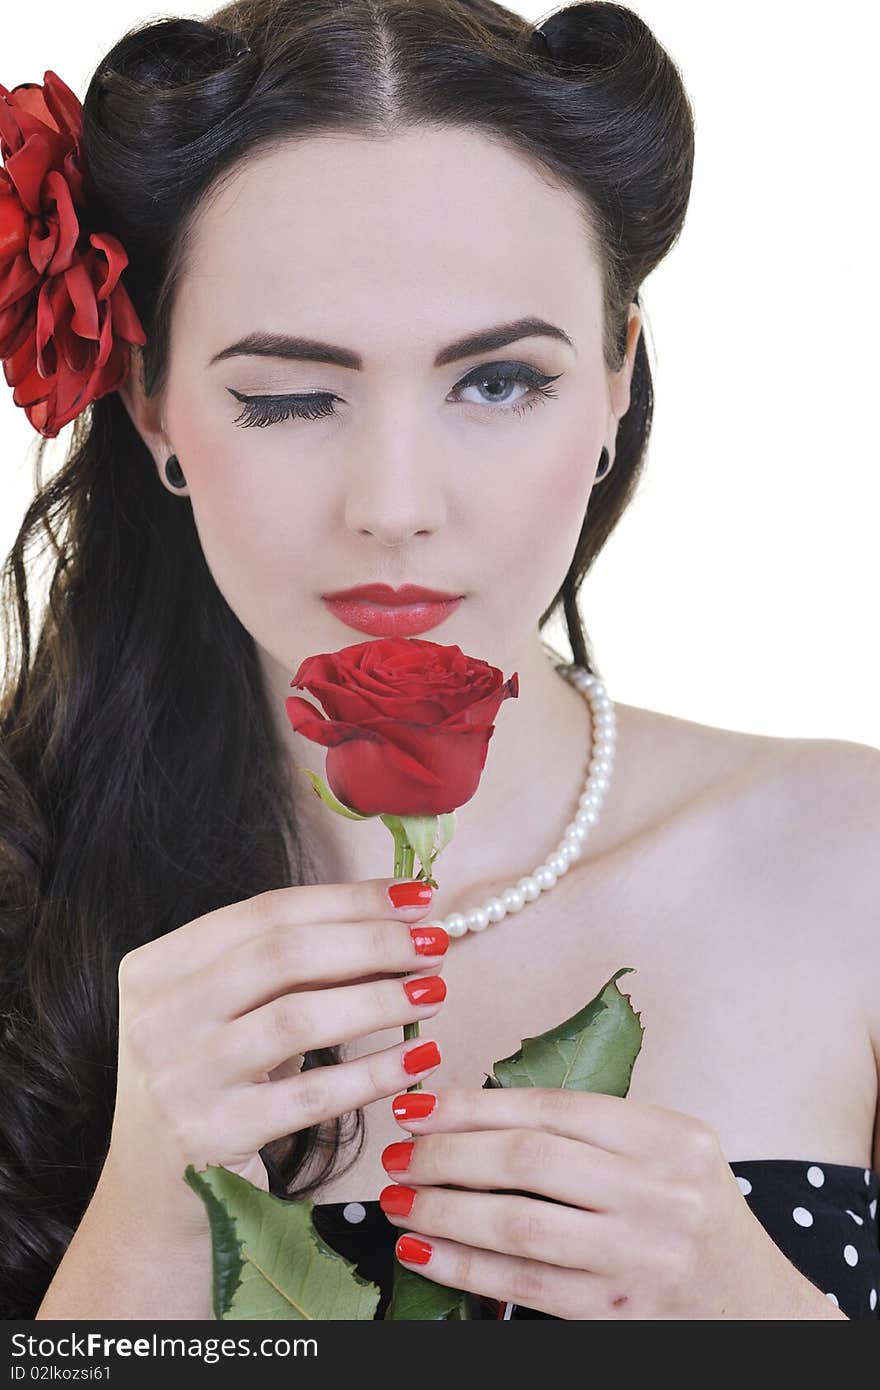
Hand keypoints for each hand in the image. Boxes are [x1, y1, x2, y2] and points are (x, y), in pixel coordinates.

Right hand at [104, 876, 448, 1243]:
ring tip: (434, 992)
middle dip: (372, 941)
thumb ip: (290, 971)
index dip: (349, 899)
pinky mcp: (214, 1137)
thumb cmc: (207, 1086)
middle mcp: (159, 1017)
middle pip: (283, 954)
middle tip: (434, 943)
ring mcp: (181, 1078)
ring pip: (298, 1018)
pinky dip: (374, 1071)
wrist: (153, 1197)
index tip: (415, 896)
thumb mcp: (227, 1016)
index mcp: (156, 967)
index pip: (265, 911)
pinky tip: (419, 1057)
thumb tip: (395, 927)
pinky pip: (313, 1095)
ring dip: (379, 999)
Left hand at [379, 1086, 840, 1318]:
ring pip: (518, 1223)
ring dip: (443, 1209)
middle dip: (447, 1154)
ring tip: (396, 1201)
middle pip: (529, 1160)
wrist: (756, 1307)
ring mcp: (642, 1256)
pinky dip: (464, 1266)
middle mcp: (662, 1192)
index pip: (552, 1107)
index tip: (418, 1105)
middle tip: (396, 1155)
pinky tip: (424, 1250)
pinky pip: (524, 1285)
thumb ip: (589, 1132)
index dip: (474, 1104)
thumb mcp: (665, 1154)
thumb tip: (470, 1115)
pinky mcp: (620, 1313)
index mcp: (670, 1137)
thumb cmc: (692, 1215)